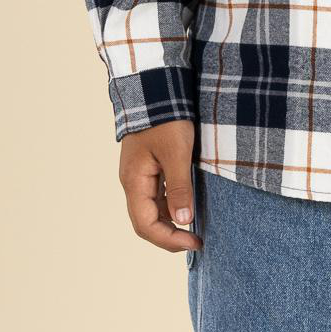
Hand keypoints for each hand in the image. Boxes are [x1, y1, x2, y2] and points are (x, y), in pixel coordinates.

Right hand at [117, 119, 200, 250]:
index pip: (146, 225)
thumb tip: (184, 220)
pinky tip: (188, 207)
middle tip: (197, 240)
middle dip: (170, 236)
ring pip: (151, 211)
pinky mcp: (149, 168)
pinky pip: (156, 197)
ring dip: (171, 223)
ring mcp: (139, 176)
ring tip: (195, 228)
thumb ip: (180, 188)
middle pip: (145, 222)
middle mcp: (133, 182)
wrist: (156, 89)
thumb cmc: (166, 119)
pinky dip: (171, 208)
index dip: (169, 240)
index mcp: (134, 181)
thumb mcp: (177, 153)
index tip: (194, 242)